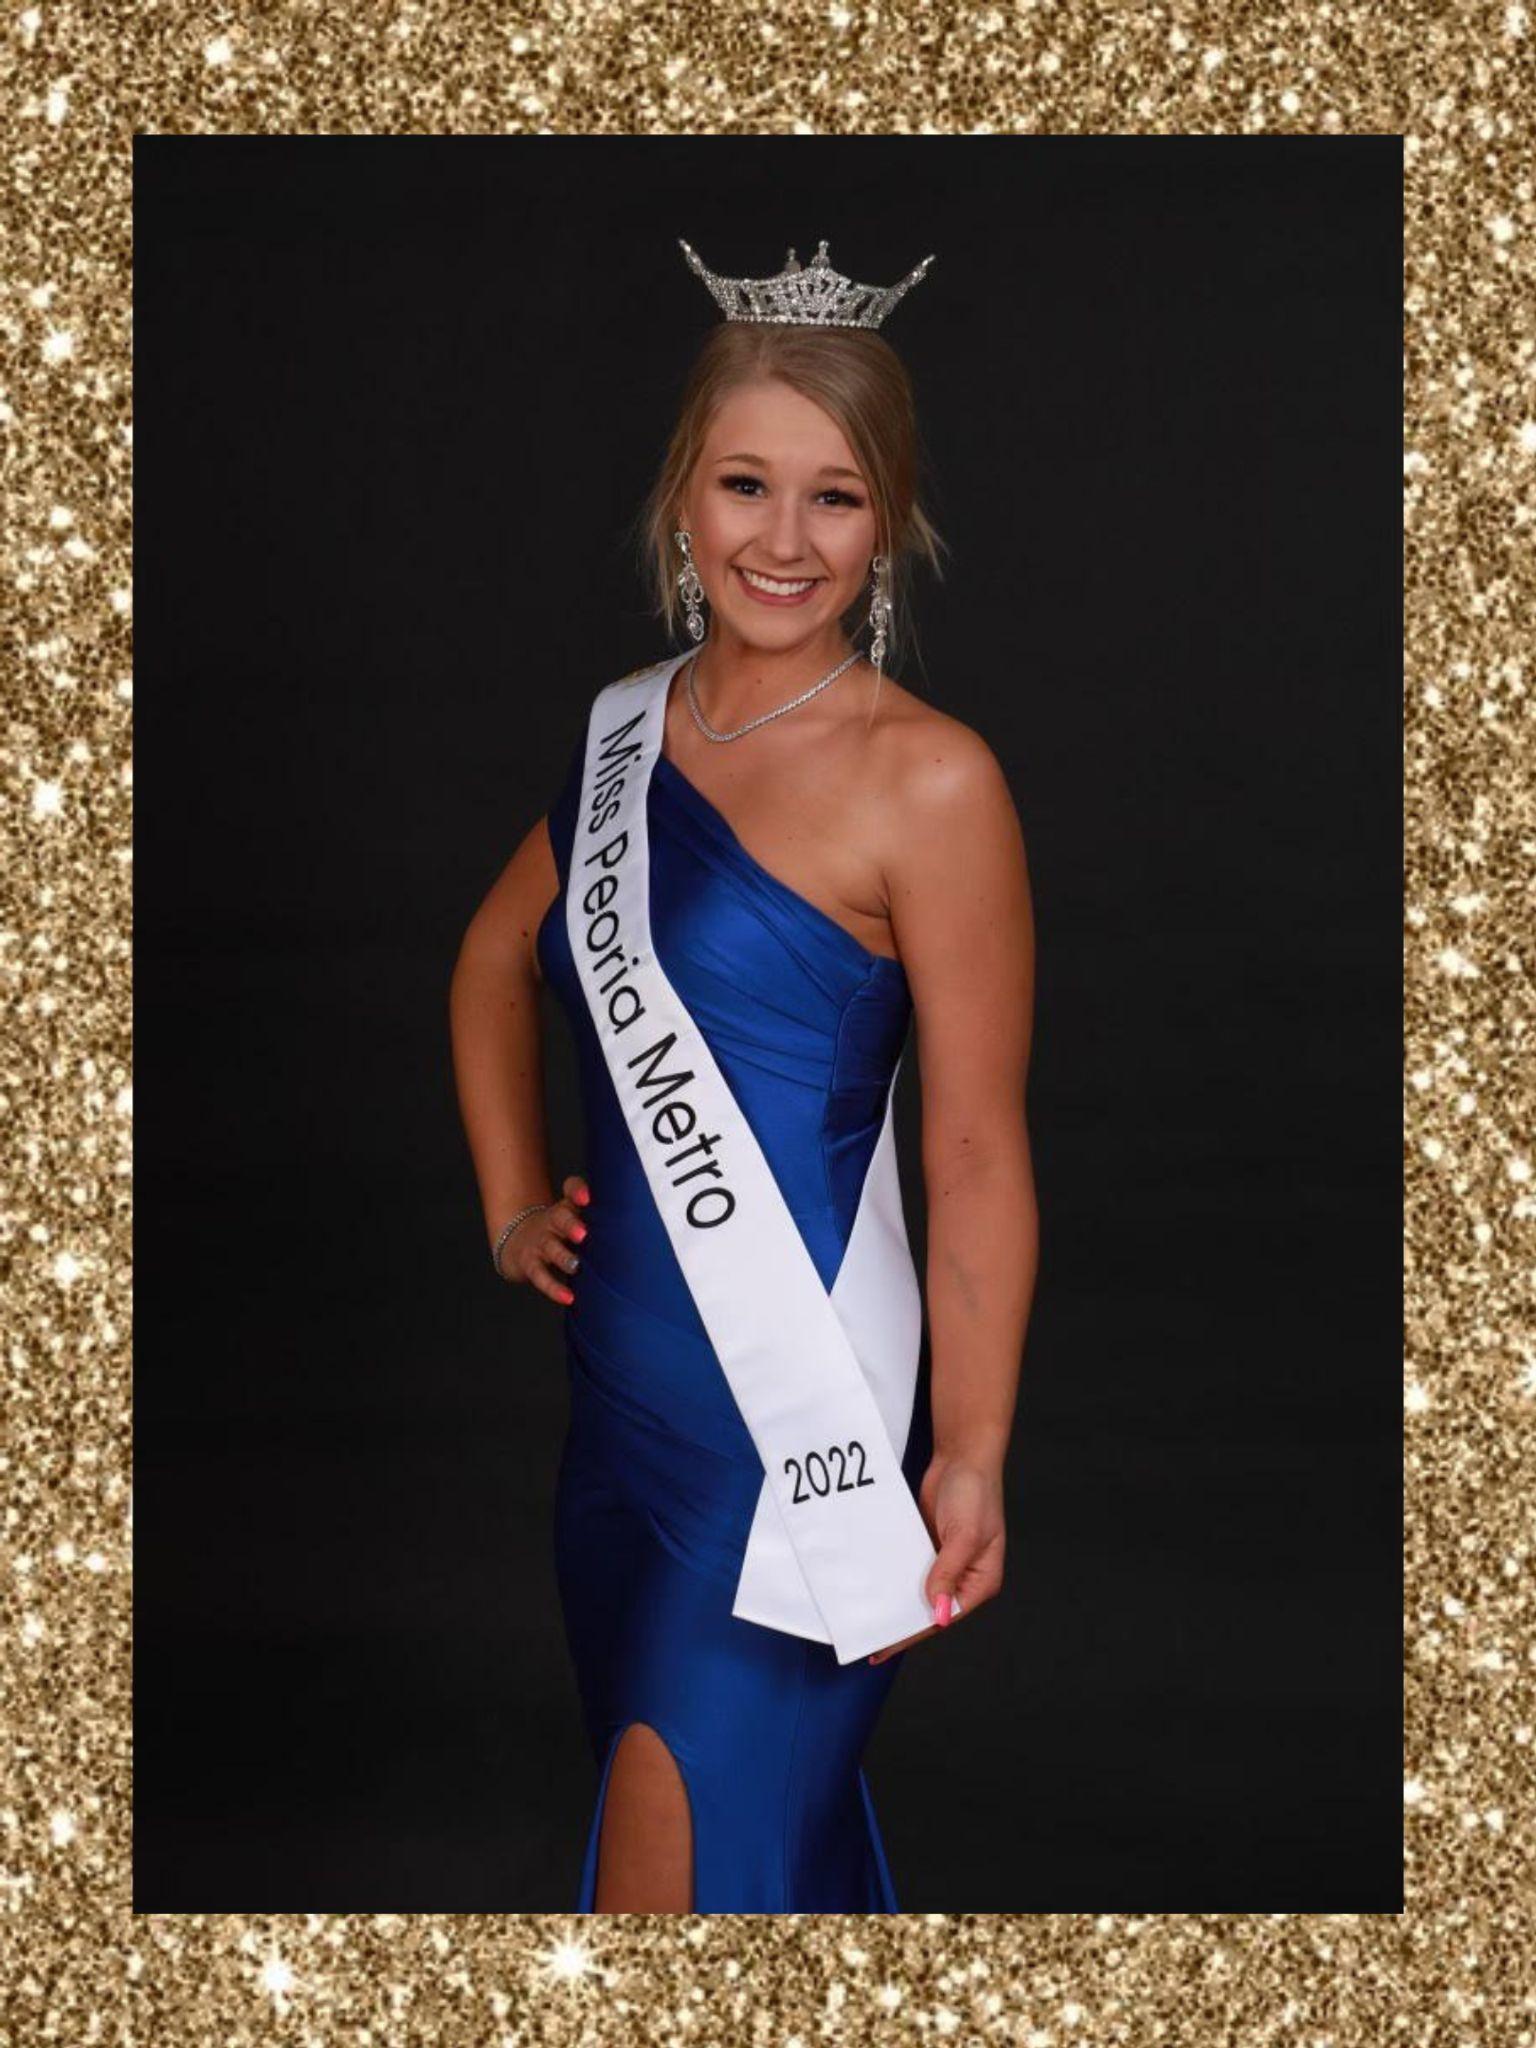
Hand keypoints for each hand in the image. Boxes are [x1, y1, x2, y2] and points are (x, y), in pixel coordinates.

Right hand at [499, 1172, 589, 1305]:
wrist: (518, 1240)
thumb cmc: (560, 1229)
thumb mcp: (575, 1217)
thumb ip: (602, 1218)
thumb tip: (637, 1232)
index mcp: (567, 1206)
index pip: (571, 1188)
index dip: (577, 1191)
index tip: (587, 1198)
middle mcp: (552, 1221)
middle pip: (559, 1217)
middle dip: (570, 1224)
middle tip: (583, 1234)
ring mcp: (540, 1242)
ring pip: (550, 1248)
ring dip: (563, 1257)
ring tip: (576, 1266)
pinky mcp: (529, 1264)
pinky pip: (540, 1276)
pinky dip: (554, 1288)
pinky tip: (568, 1297)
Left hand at [867, 1451, 1005, 1664]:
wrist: (962, 1456)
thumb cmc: (975, 1492)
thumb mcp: (964, 1536)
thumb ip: (948, 1572)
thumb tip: (936, 1612)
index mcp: (980, 1581)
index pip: (945, 1616)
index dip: (916, 1631)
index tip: (888, 1645)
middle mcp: (964, 1576)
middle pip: (930, 1608)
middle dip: (904, 1622)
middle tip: (872, 1640)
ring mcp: (945, 1560)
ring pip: (917, 1589)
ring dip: (897, 1600)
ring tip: (869, 1618)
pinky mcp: (929, 1545)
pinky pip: (909, 1568)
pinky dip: (894, 1576)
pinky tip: (874, 1585)